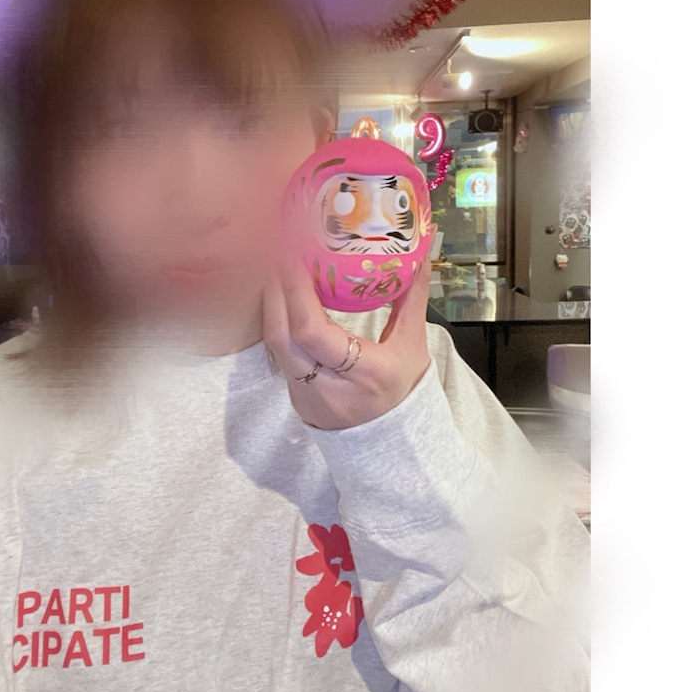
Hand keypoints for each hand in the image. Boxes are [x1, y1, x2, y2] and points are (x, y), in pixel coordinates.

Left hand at [263, 228, 434, 430]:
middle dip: (275, 287)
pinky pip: (276, 350)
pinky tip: (279, 293)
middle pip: (282, 334)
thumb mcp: (413, 345)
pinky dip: (275, 318)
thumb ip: (412, 298)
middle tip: (279, 249)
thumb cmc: (402, 389)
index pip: (314, 333)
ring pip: (273, 342)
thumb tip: (420, 253)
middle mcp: (328, 387)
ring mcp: (304, 393)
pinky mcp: (292, 393)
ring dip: (271, 300)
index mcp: (365, 374)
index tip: (294, 255)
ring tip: (276, 265)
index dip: (297, 291)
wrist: (385, 442)